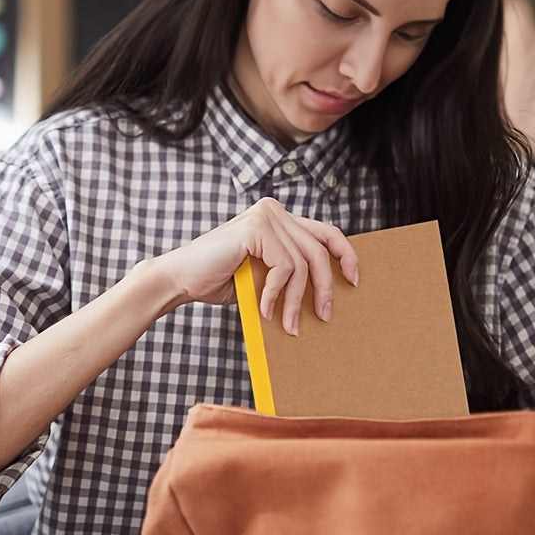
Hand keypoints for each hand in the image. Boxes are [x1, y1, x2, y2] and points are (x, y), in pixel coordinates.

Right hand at [155, 198, 357, 334]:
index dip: (345, 254)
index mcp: (279, 217)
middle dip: (325, 287)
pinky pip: (284, 267)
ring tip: (290, 324)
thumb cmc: (221, 281)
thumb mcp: (265, 274)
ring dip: (296, 300)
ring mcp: (265, 216)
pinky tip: (263, 309)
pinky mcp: (255, 228)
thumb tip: (327, 293)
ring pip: (302, 263)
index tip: (353, 281)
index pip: (325, 232)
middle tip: (324, 316)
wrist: (180, 280)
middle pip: (319, 249)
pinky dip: (276, 293)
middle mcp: (274, 210)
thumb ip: (290, 271)